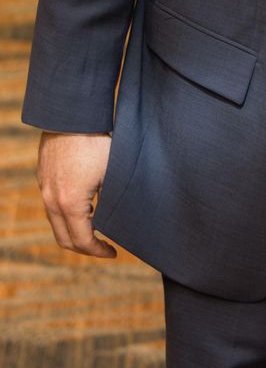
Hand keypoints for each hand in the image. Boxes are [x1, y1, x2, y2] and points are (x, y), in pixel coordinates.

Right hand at [37, 132, 116, 258]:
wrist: (71, 115)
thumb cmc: (97, 143)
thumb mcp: (112, 175)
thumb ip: (112, 203)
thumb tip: (120, 221)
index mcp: (70, 204)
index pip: (82, 241)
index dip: (99, 251)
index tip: (114, 252)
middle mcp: (52, 200)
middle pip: (64, 238)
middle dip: (85, 247)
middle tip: (104, 247)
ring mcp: (45, 188)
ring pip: (56, 222)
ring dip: (75, 230)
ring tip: (97, 228)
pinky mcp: (43, 177)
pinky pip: (53, 205)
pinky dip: (67, 215)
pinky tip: (86, 206)